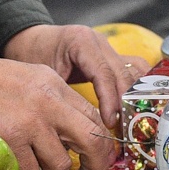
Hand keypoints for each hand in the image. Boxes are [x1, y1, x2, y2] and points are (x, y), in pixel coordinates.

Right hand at [0, 51, 117, 169]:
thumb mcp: (33, 81)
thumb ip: (56, 103)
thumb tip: (75, 135)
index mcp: (58, 87)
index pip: (97, 119)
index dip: (104, 146)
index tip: (98, 160)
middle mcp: (51, 103)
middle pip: (93, 142)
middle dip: (96, 166)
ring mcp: (31, 122)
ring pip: (61, 163)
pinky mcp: (10, 139)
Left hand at [3, 23, 149, 130]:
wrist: (31, 40)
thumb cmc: (33, 56)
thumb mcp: (43, 75)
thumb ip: (61, 95)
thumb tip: (76, 126)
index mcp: (82, 42)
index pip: (104, 73)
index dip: (110, 100)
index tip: (110, 122)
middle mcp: (100, 42)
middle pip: (124, 72)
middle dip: (126, 102)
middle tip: (124, 128)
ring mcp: (109, 47)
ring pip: (135, 70)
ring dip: (135, 96)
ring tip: (131, 121)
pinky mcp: (113, 56)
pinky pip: (133, 69)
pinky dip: (137, 88)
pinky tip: (136, 107)